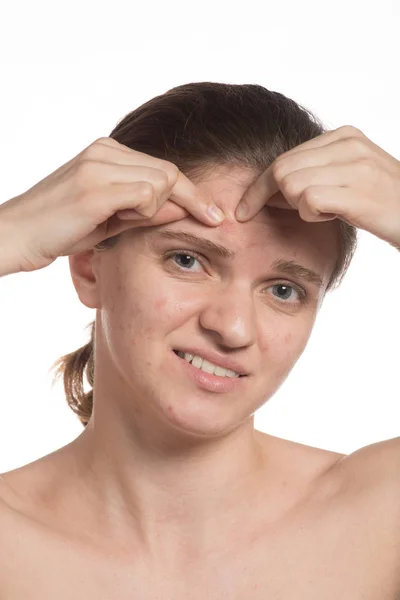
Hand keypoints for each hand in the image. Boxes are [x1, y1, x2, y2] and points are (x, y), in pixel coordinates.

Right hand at [0, 137, 224, 273]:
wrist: (16, 235)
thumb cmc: (60, 230)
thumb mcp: (110, 221)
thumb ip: (145, 212)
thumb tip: (183, 209)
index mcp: (106, 153)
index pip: (163, 168)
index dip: (193, 192)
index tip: (214, 214)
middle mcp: (104, 151)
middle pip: (170, 171)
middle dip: (192, 199)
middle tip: (208, 221)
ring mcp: (99, 165)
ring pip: (162, 181)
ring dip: (154, 210)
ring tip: (121, 222)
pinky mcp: (95, 186)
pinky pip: (148, 193)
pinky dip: (145, 212)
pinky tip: (118, 221)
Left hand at [235, 125, 399, 250]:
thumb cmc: (383, 205)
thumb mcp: (349, 179)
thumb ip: (313, 176)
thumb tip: (267, 193)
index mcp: (344, 136)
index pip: (285, 157)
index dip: (259, 185)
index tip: (244, 208)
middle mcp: (348, 145)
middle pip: (281, 170)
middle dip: (272, 197)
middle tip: (296, 212)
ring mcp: (354, 165)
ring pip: (290, 185)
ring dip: (300, 207)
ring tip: (330, 210)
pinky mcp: (356, 190)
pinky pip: (307, 201)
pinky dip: (313, 215)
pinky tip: (336, 215)